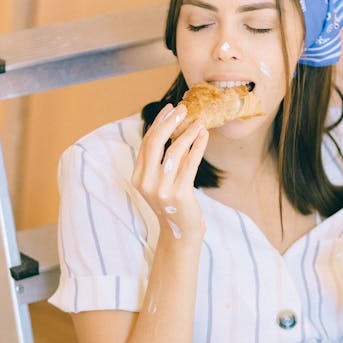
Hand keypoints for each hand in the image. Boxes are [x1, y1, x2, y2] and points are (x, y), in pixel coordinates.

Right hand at [132, 103, 208, 240]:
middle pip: (155, 143)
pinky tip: (204, 136)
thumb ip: (160, 161)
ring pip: (174, 151)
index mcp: (137, 178)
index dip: (158, 124)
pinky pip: (190, 163)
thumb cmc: (173, 204)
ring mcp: (162, 189)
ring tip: (199, 122)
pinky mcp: (179, 193)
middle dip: (169, 122)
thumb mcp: (160, 182)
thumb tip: (171, 127)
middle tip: (182, 109)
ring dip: (188, 133)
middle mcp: (146, 183)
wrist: (180, 233)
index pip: (146, 143)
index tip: (169, 109)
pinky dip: (198, 146)